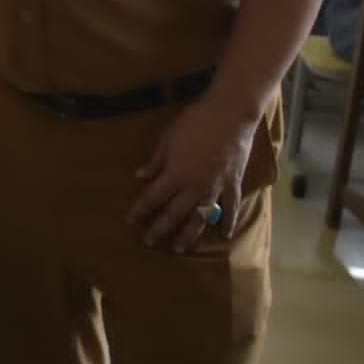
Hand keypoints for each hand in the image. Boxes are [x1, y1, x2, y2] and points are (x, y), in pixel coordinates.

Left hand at [125, 94, 259, 251]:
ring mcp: (215, 188)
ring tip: (180, 248)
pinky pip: (231, 208)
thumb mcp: (168, 139)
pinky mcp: (233, 184)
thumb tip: (140, 177)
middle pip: (174, 214)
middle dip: (160, 230)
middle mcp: (193, 187)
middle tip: (150, 243)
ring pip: (200, 218)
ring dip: (189, 235)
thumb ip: (156, 161)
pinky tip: (225, 235)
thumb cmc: (194, 122)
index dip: (139, 211)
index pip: (152, 198)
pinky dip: (228, 222)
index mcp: (175, 175)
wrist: (230, 115)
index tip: (130, 222)